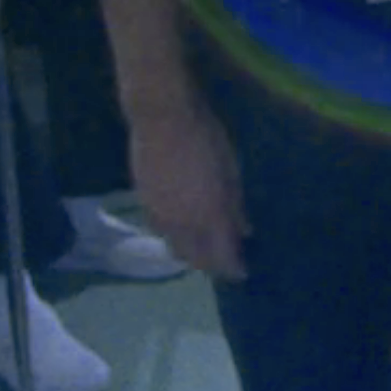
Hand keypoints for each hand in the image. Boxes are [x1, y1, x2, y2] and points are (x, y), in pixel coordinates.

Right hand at [128, 100, 249, 280]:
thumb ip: (236, 205)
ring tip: (203, 247)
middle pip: (196, 260)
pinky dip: (174, 238)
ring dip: (190, 254)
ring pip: (175, 249)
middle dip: (211, 265)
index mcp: (211, 216)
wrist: (162, 118)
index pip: (223, 257)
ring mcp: (161, 217)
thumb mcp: (231, 169)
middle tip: (223, 260)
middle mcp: (184, 225)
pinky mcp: (144, 205)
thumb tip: (246, 230)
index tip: (242, 272)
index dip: (233, 268)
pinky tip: (181, 228)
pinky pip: (161, 233)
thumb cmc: (205, 137)